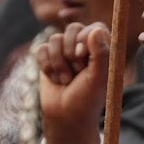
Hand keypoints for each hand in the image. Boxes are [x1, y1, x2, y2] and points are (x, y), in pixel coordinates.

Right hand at [37, 22, 110, 143]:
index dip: (85, 37)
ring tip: (66, 80)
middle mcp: (84, 47)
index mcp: (102, 50)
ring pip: (55, 38)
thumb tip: (95, 29)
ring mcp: (65, 51)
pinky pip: (41, 49)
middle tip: (77, 72)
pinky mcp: (48, 58)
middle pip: (73, 28)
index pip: (95, 27)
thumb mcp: (98, 78)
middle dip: (71, 52)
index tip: (82, 55)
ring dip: (59, 63)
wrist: (65, 117)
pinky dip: (47, 66)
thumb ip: (101, 53)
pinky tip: (54, 79)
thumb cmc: (87, 99)